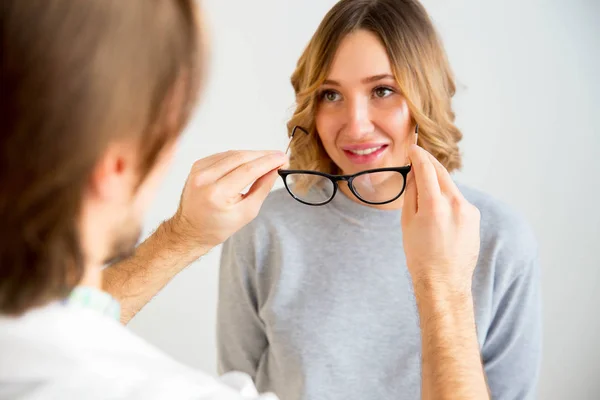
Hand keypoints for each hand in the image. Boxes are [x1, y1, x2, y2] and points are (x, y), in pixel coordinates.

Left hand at [169, 150, 287, 252]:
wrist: (191, 229)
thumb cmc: (219, 226)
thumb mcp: (247, 212)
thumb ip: (262, 188)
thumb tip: (275, 169)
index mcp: (217, 194)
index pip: (248, 170)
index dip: (268, 161)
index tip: (283, 157)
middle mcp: (205, 178)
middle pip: (241, 157)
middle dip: (263, 155)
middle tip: (279, 157)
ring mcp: (199, 170)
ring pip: (232, 154)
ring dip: (252, 155)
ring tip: (267, 160)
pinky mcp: (197, 165)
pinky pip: (223, 155)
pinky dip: (238, 156)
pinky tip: (249, 161)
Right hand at [401, 145, 480, 293]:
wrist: (444, 281)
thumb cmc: (420, 256)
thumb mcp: (407, 223)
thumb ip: (412, 195)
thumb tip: (414, 175)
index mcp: (434, 205)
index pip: (426, 169)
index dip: (418, 155)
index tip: (413, 149)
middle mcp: (455, 204)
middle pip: (441, 173)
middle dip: (429, 162)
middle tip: (418, 156)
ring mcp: (468, 211)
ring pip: (450, 186)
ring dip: (438, 182)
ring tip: (425, 189)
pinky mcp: (475, 218)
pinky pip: (458, 200)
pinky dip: (447, 197)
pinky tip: (438, 210)